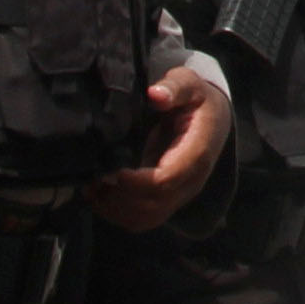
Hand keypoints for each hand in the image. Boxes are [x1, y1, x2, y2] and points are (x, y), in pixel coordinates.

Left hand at [89, 64, 231, 231]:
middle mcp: (190, 181)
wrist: (212, 118)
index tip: (110, 168)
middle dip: (118, 197)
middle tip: (93, 178)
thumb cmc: (196, 100)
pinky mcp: (168, 200)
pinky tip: (99, 197)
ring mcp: (180, 195)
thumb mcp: (189, 84)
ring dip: (115, 209)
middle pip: (153, 205)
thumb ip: (174, 88)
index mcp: (197, 154)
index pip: (165, 180)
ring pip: (146, 218)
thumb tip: (156, 95)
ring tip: (91, 188)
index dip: (134, 181)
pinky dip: (118, 214)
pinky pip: (143, 219)